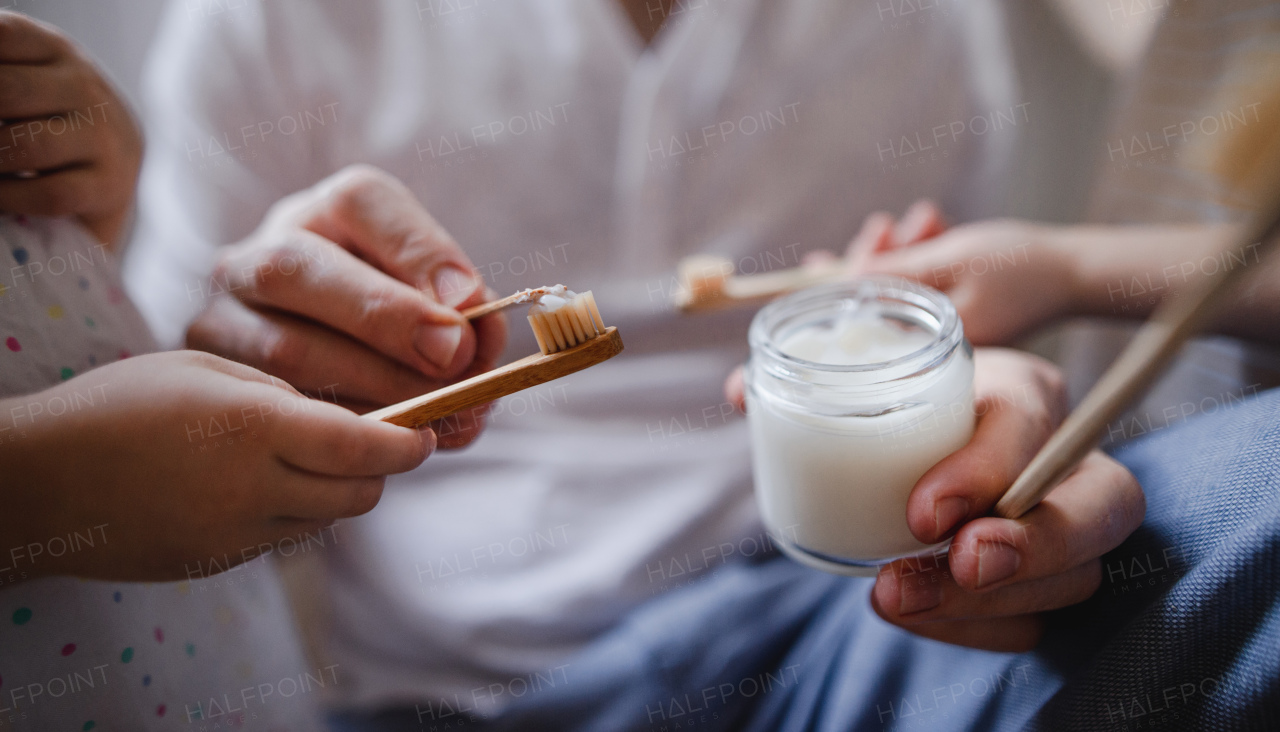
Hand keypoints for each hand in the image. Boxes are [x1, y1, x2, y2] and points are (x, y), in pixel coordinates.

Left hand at [0, 12, 141, 247]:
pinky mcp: (108, 186)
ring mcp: (101, 136)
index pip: (2, 37)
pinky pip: (50, 194)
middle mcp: (83, 86)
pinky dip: (10, 198)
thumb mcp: (27, 76)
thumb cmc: (52, 114)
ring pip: (26, 145)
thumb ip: (4, 77)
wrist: (118, 158)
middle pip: (7, 92)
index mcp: (53, 48)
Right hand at [0, 351, 431, 581]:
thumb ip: (282, 393)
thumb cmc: (119, 404)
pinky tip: (264, 482)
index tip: (425, 433)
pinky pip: (285, 538)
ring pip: (328, 518)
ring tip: (313, 455)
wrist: (37, 482)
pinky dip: (296, 511)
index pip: (364, 446)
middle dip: (382, 467)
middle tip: (380, 438)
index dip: (408, 443)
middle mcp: (253, 489)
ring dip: (340, 489)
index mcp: (254, 428)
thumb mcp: (205, 371)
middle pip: (359, 492)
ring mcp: (234, 534)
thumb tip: (348, 420)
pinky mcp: (218, 562)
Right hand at [185, 165, 506, 446]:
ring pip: (282, 351)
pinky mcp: (216, 382)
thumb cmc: (394, 317)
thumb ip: (458, 300)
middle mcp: (257, 254)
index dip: (419, 253)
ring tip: (443, 412)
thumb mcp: (432, 292)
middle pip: (294, 271)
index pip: (360, 203)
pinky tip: (402, 442)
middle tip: (453, 361)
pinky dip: (351, 432)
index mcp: (323, 211)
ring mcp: (222, 319)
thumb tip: (469, 326)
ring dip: (374, 388)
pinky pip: (277, 412)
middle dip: (385, 320)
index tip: (473, 303)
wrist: (319, 351)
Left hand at [725, 349, 1143, 651]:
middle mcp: (1064, 456)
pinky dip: (976, 628)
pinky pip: (1038, 619)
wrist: (926, 460)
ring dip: (987, 599)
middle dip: (1031, 546)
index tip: (920, 514)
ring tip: (897, 598)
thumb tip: (736, 392)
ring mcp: (1069, 523)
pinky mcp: (1053, 578)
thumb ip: (810, 384)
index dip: (985, 468)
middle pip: (1100, 504)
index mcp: (1021, 391)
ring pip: (1077, 574)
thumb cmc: (899, 413)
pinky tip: (916, 616)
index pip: (1031, 418)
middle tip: (954, 562)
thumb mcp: (868, 385)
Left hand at [842, 201, 1077, 344]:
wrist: (1078, 270)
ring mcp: (944, 334)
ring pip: (902, 288)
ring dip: (904, 250)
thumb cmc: (1020, 265)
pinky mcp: (956, 318)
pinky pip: (925, 288)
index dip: (835, 289)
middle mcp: (930, 350)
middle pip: (876, 302)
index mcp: (925, 347)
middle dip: (874, 259)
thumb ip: (896, 272)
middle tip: (882, 227)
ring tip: (927, 219)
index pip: (860, 319)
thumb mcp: (949, 262)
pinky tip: (933, 228)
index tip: (813, 259)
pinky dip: (925, 258)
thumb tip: (842, 279)